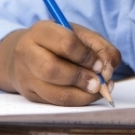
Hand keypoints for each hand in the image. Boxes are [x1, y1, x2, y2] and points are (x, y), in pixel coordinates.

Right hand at [0, 21, 120, 106]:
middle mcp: (27, 52)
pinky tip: (87, 95)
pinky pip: (54, 103)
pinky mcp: (29, 94)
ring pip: (53, 92)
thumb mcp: (79, 34)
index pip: (66, 43)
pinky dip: (75, 101)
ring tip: (97, 90)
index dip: (87, 56)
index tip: (101, 65)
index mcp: (41, 31)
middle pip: (52, 70)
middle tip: (99, 83)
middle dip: (81, 78)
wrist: (25, 53)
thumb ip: (100, 47)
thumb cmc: (57, 42)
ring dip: (81, 95)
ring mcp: (25, 75)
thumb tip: (108, 68)